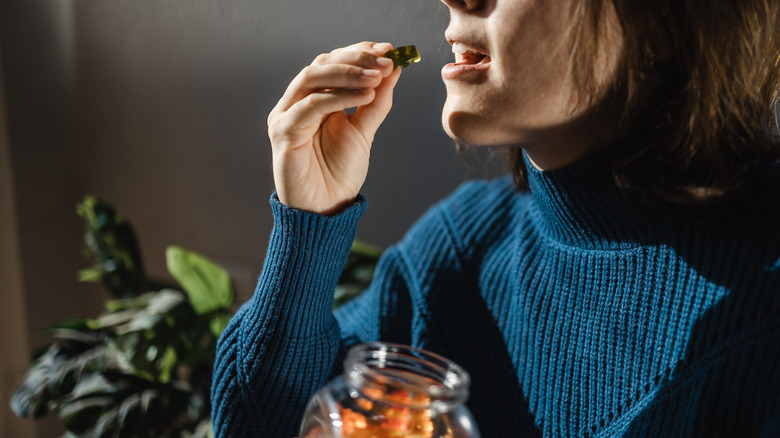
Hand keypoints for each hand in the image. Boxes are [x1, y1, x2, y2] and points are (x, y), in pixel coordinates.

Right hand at [268, 41, 401, 214]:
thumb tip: (394, 67)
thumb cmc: (339, 172)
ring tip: (378, 76)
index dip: (358, 52)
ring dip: (348, 73)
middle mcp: (295, 103)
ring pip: (312, 78)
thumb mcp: (364, 130)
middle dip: (355, 59)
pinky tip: (366, 95)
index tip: (389, 50)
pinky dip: (339, 98)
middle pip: (321, 65)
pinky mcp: (282, 133)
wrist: (326, 209)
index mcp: (311, 99)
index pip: (331, 62)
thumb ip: (376, 100)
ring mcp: (285, 116)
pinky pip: (311, 107)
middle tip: (386, 60)